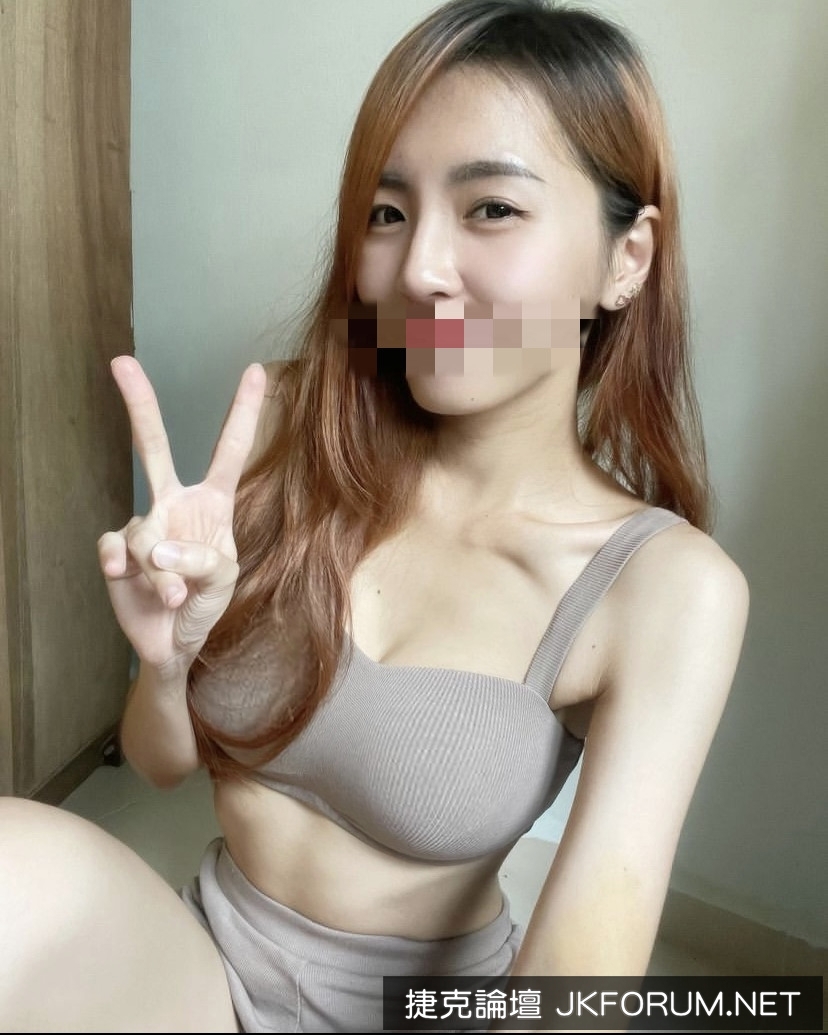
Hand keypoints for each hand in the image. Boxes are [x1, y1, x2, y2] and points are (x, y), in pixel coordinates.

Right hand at [98, 356, 266, 674]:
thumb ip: (201, 559)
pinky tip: (126, 578)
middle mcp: (174, 504)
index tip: (255, 371)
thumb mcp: (224, 578)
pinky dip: (126, 567)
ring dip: (161, 572)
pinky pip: (116, 547)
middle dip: (139, 405)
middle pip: (153, 447)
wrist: (174, 642)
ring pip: (146, 532)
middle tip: (121, 363)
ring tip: (174, 595)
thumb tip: (157, 548)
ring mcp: (143, 525)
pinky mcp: (117, 551)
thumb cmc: (207, 601)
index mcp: (212, 503)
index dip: (242, 412)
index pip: (229, 449)